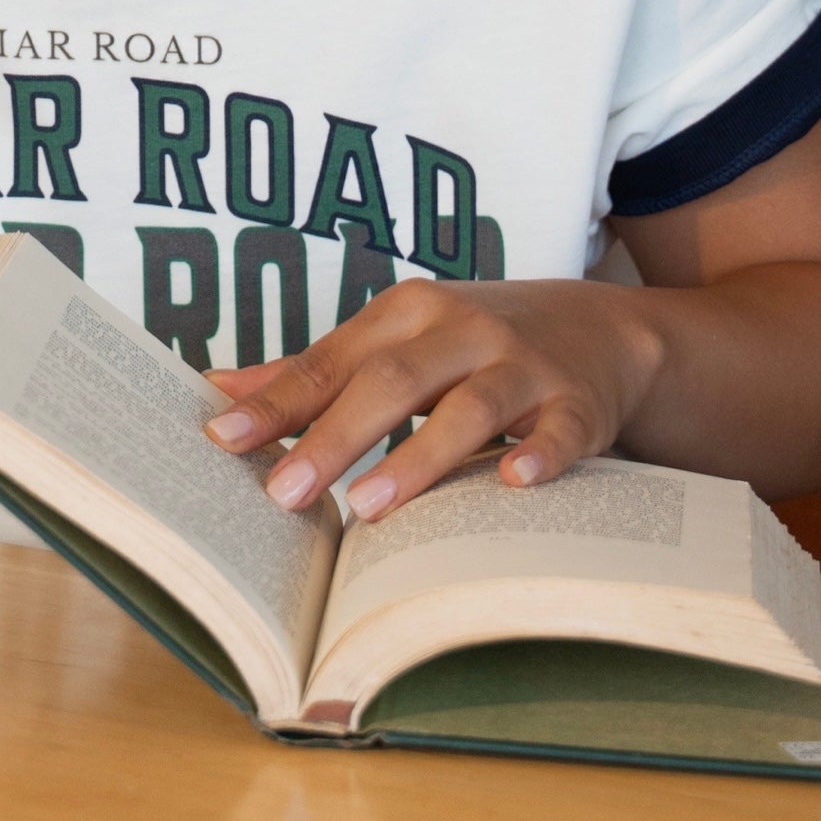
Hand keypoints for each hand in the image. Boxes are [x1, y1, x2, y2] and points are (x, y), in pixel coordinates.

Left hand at [202, 278, 666, 519]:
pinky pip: (560, 431)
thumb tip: (217, 390)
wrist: (602, 328)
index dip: (276, 401)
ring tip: (369, 507)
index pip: (331, 360)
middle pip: (390, 381)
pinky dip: (540, 454)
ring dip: (418, 456)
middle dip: (333, 437)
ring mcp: (524, 366)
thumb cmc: (473, 342)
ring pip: (469, 408)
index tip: (220, 437)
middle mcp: (462, 330)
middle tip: (283, 493)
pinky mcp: (578, 404)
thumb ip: (314, 370)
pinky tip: (514, 482)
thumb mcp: (397, 339)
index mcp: (407, 313)